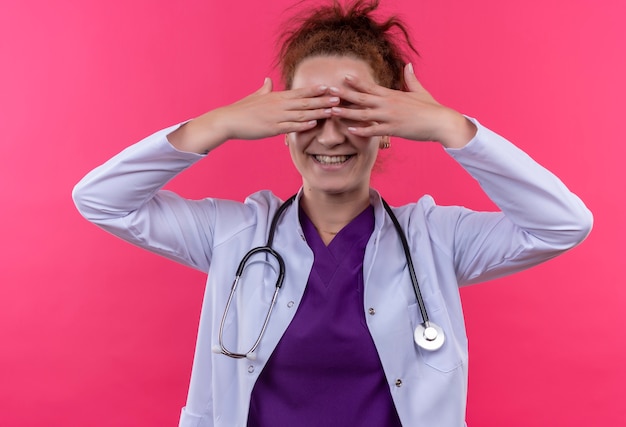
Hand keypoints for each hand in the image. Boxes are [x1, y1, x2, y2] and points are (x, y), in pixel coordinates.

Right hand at [168, 78, 337, 153]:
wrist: (229, 120)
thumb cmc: (242, 109)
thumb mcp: (255, 96)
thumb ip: (264, 89)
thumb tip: (268, 80)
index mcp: (277, 96)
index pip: (301, 92)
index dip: (316, 90)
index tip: (330, 87)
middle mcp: (280, 104)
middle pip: (306, 101)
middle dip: (324, 99)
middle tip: (340, 98)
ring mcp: (277, 116)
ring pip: (302, 113)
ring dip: (319, 111)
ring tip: (333, 111)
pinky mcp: (272, 127)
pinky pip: (291, 125)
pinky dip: (303, 124)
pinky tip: (314, 123)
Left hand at [328, 64, 475, 147]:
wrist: (441, 122)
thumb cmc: (431, 108)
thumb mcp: (420, 90)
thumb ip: (411, 78)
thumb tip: (408, 65)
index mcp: (392, 94)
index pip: (370, 86)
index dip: (356, 82)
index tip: (343, 77)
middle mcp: (388, 103)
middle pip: (362, 97)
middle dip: (344, 95)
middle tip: (328, 92)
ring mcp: (390, 116)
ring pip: (363, 114)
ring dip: (346, 113)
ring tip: (332, 111)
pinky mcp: (394, 129)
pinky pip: (374, 130)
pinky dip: (362, 130)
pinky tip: (350, 130)